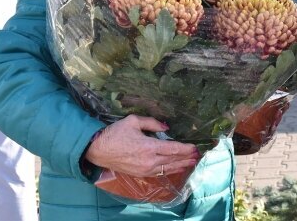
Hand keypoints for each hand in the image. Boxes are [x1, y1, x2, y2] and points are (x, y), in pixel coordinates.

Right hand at [84, 115, 199, 176]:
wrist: (98, 150)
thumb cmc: (115, 133)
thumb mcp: (134, 121)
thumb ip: (152, 123)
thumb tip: (167, 127)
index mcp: (149, 147)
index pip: (173, 149)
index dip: (186, 148)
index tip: (195, 147)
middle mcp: (149, 160)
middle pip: (173, 160)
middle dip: (187, 157)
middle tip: (198, 155)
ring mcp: (145, 169)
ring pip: (167, 168)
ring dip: (181, 165)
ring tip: (192, 162)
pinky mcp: (140, 173)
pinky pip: (159, 173)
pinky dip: (170, 170)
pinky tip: (176, 168)